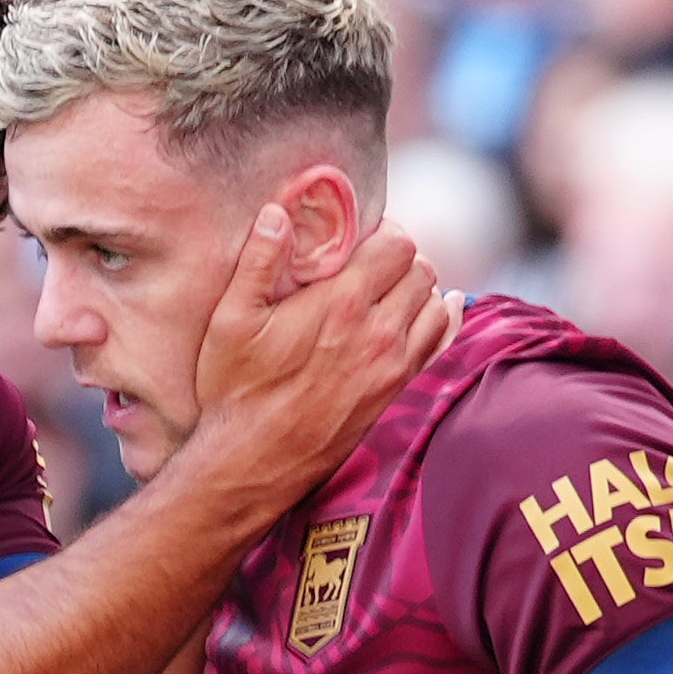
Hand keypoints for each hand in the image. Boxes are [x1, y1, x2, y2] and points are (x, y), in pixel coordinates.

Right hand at [186, 188, 449, 519]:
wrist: (254, 462)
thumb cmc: (235, 391)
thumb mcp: (230, 321)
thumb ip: (257, 261)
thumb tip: (278, 211)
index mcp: (341, 302)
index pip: (396, 243)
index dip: (382, 231)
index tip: (360, 238)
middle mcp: (378, 330)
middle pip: (420, 268)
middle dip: (399, 258)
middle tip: (372, 263)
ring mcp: (393, 363)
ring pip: (435, 302)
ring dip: (417, 288)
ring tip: (389, 289)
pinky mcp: (397, 390)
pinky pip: (440, 342)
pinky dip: (442, 320)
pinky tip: (437, 310)